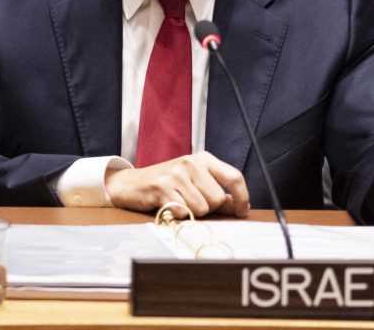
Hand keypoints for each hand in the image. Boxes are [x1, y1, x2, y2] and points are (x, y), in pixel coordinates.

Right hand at [105, 151, 249, 217]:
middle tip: (190, 202)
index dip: (242, 197)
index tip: (243, 212)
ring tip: (178, 203)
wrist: (131, 184)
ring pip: (201, 209)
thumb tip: (240, 207)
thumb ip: (217, 194)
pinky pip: (184, 212)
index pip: (233, 177)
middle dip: (207, 208)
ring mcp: (176, 174)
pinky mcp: (162, 187)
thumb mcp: (194, 182)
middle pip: (217, 199)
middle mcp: (191, 162)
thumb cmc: (167, 185)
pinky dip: (178, 215)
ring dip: (191, 213)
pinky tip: (168, 206)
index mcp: (203, 159)